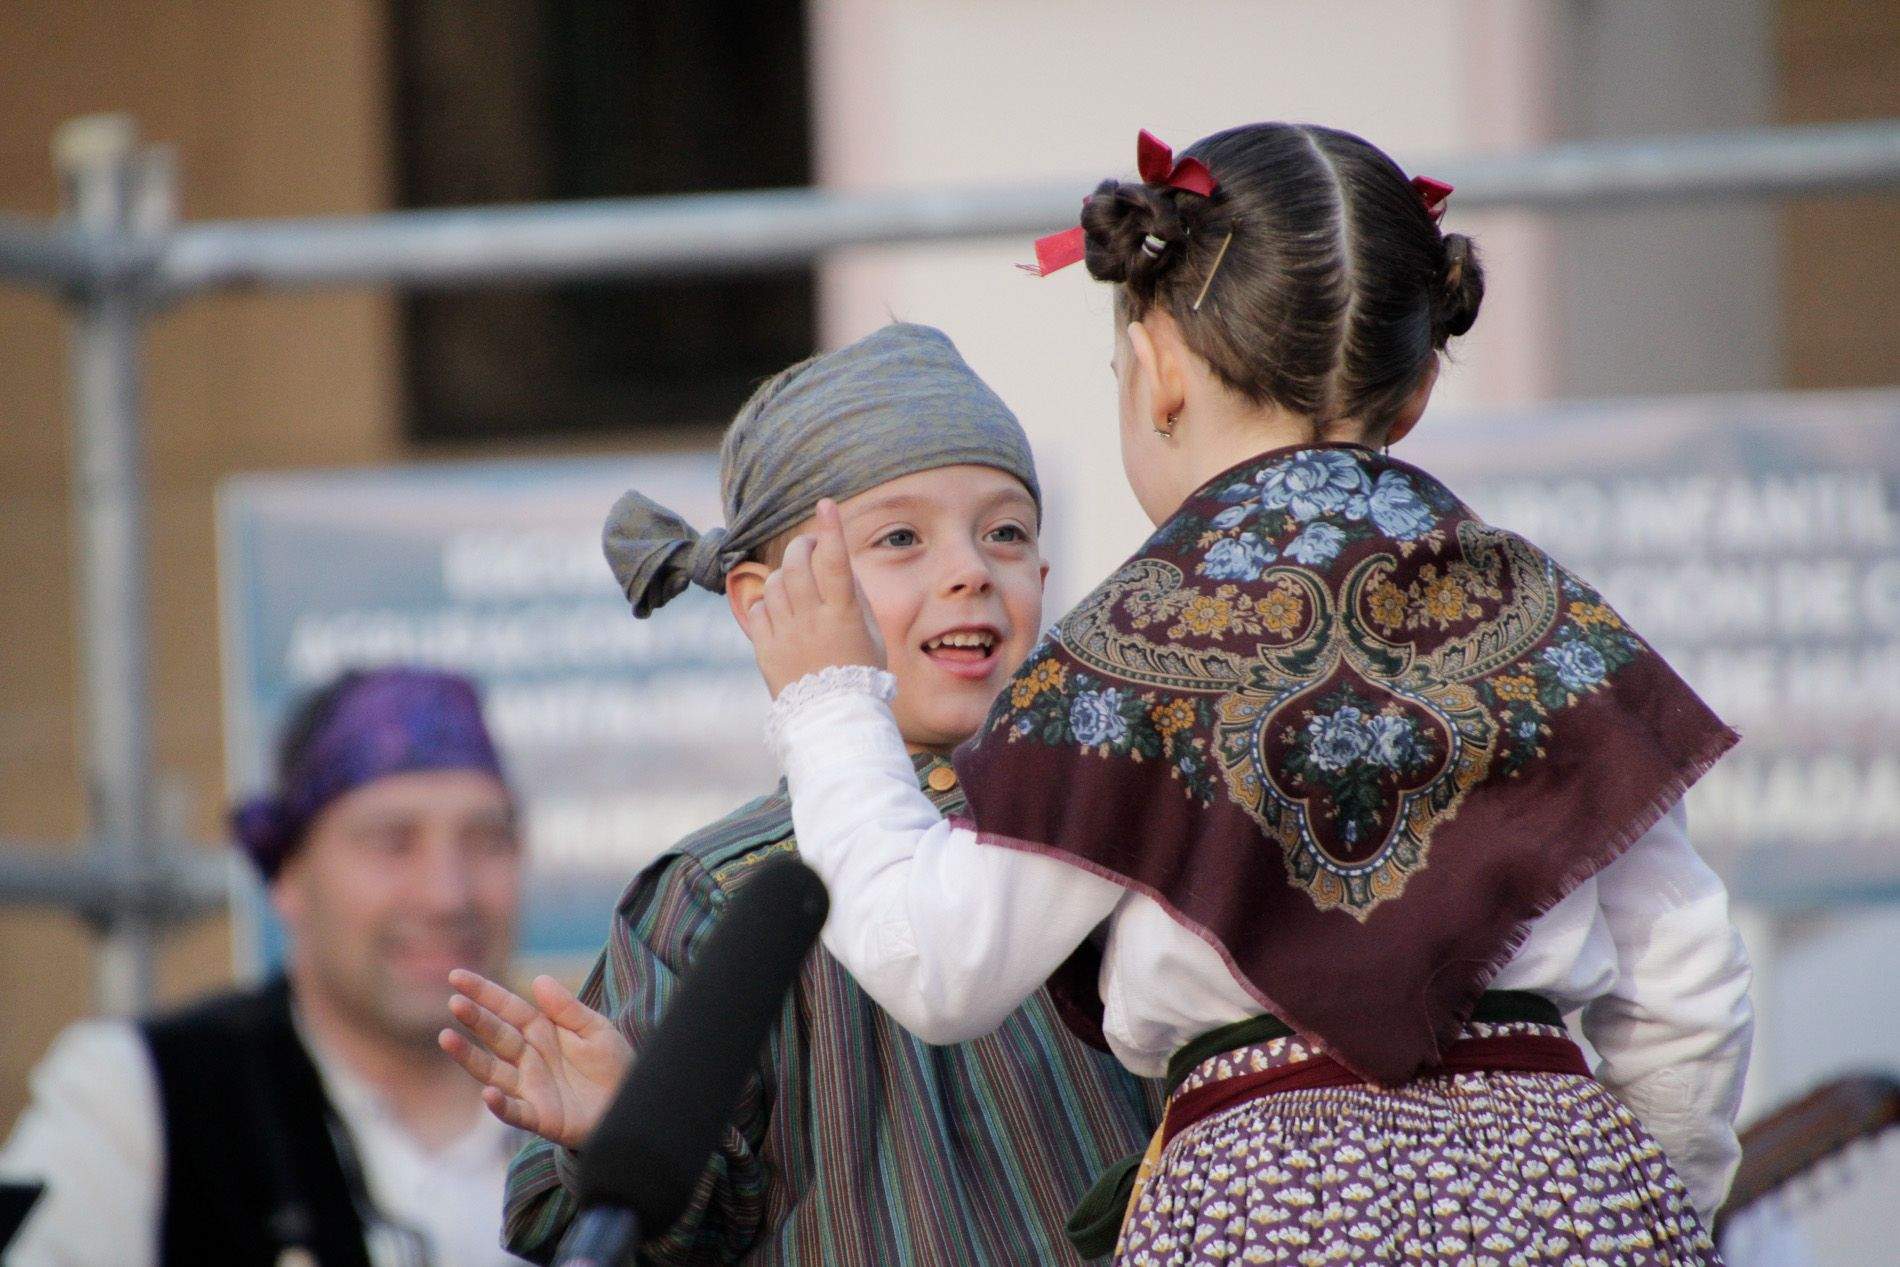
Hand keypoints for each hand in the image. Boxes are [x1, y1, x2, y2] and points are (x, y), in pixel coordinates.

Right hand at [439, 968, 630, 1148]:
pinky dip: (500, 1105)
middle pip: (497, 1035)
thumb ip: (567, 1009)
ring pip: (494, 1071)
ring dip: (470, 1058)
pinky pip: (515, 1112)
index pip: (508, 1008)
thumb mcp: (595, 1029)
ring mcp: (531, 1088)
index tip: (456, 976)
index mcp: (542, 1032)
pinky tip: (487, 1094)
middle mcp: (529, 1058)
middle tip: (455, 1002)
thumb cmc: (613, 1064)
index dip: (484, 993)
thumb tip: (539, 978)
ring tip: (447, 1038)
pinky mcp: (540, 1117)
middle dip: (476, 1019)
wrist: (632, 1104)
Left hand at [740, 499, 885, 696]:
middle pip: (797, 565)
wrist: (833, 717)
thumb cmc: (860, 674)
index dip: (832, 530)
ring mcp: (786, 634)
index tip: (826, 504)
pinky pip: (758, 609)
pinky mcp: (765, 648)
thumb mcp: (870, 634)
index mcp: (843, 615)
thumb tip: (838, 567)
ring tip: (796, 581)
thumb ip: (855, 599)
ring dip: (785, 572)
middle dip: (803, 545)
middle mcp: (812, 620)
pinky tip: (779, 608)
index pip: (836, 563)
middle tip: (810, 546)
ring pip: (775, 583)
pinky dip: (767, 601)